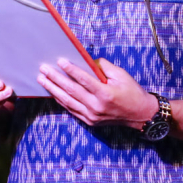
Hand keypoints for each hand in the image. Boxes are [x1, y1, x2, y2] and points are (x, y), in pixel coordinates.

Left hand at [37, 58, 157, 129]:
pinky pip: (72, 110)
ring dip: (53, 90)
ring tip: (42, 80)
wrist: (140, 115)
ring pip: (68, 101)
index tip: (59, 61)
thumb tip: (87, 61)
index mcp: (105, 93)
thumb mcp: (121, 75)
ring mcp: (92, 116)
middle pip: (71, 90)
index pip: (83, 79)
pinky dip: (61, 101)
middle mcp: (96, 106)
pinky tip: (53, 93)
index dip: (70, 70)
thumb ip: (103, 67)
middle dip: (55, 79)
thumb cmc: (132, 92)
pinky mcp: (90, 122)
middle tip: (43, 69)